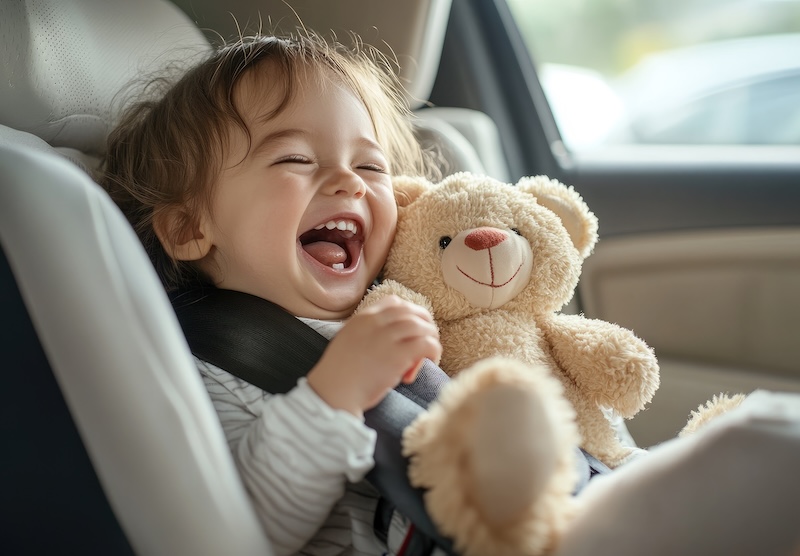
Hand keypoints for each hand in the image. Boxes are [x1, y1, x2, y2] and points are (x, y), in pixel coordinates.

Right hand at [307, 295, 441, 416]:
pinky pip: (427, 344)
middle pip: (411, 311)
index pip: (394, 302)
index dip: (409, 312)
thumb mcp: (349, 341)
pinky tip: (430, 361)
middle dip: (425, 323)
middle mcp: (375, 322)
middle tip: (428, 338)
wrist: (334, 392)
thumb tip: (394, 338)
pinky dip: (434, 351)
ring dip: (432, 337)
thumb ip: (368, 333)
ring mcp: (387, 337)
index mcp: (362, 318)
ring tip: (430, 354)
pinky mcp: (398, 355)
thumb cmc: (341, 374)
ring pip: (422, 326)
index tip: (414, 327)